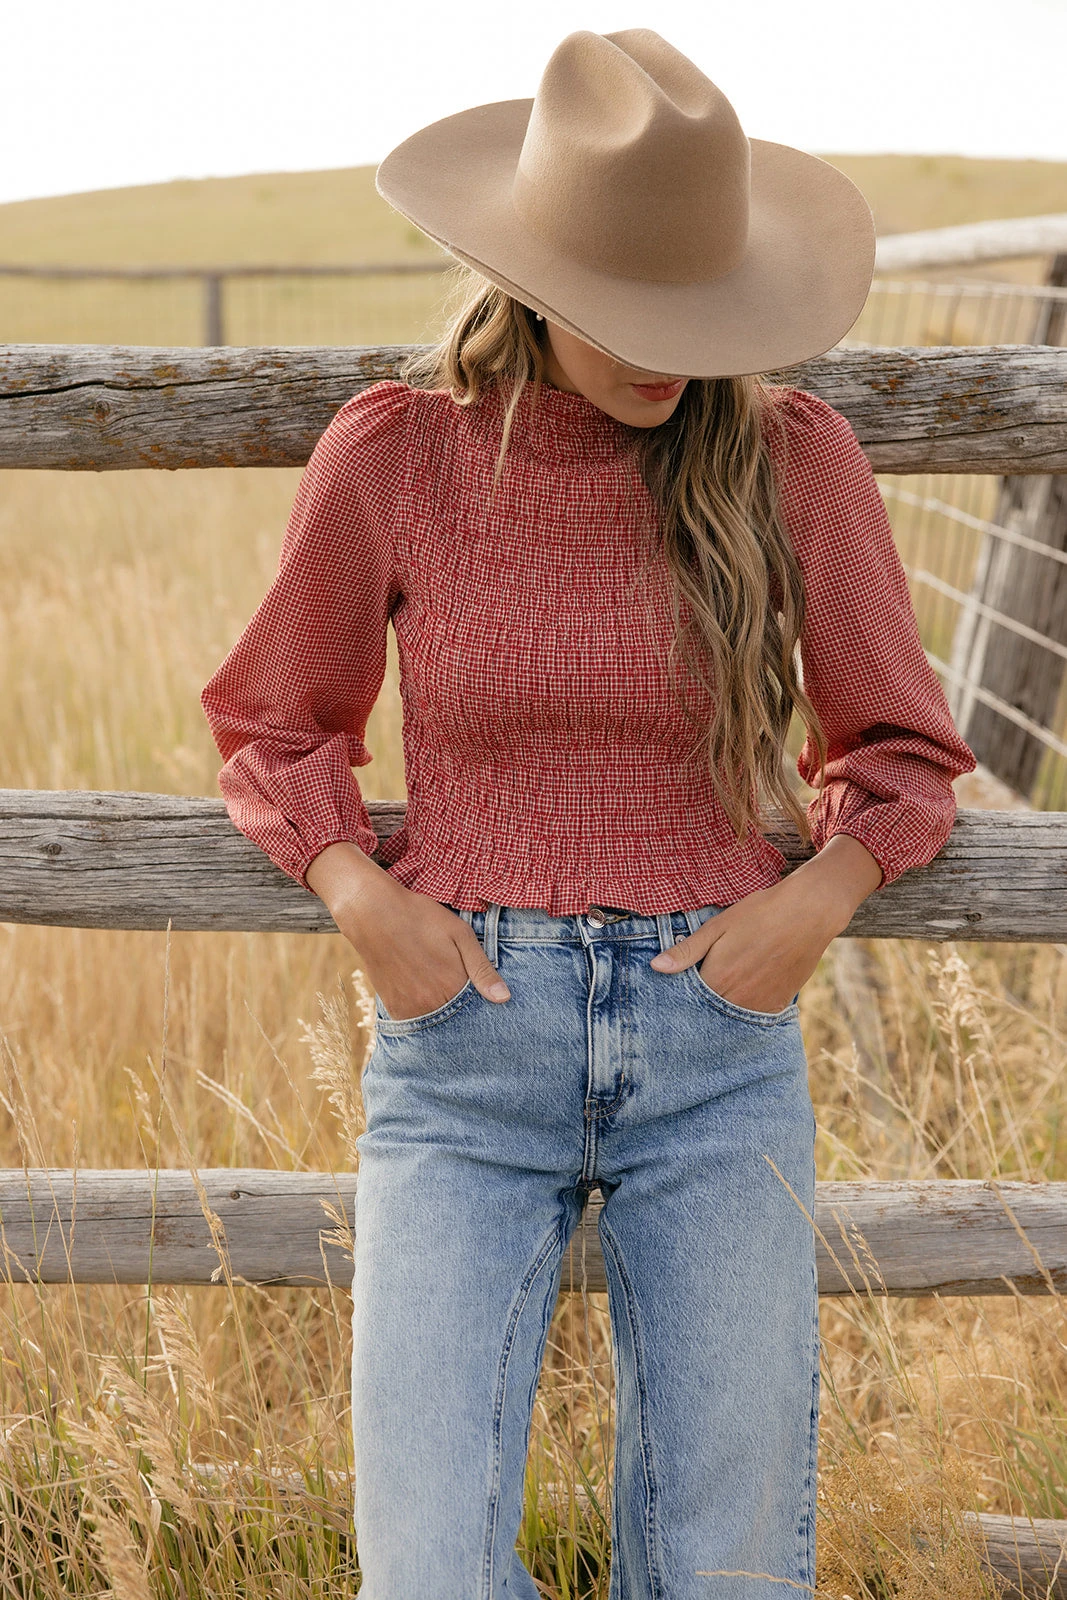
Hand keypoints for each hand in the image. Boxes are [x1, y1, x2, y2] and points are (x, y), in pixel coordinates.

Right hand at [305, 843, 510, 1021]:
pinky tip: (424, 993)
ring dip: (442, 1012)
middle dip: (463, 1010)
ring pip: (436, 1022)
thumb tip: (504, 998)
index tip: (482, 996)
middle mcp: (432, 1004)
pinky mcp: (393, 1007)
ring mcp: (410, 1008)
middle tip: (457, 988)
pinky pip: (414, 1022)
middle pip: (457, 1019)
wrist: (373, 913)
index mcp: (454, 986)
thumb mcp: (460, 934)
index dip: (482, 1003)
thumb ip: (482, 969)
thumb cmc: (421, 918)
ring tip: (438, 987)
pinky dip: (423, 1013)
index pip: (477, 1010)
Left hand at [649, 872, 848, 1013]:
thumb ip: (687, 951)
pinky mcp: (780, 1004)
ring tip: (729, 983)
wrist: (809, 912)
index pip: (689, 1001)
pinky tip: (747, 988)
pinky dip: (747, 1007)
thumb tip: (656, 967)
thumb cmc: (760, 913)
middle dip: (703, 1003)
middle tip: (709, 980)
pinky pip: (756, 1015)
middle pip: (710, 1012)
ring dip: (726, 1006)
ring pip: (733, 1016)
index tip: (680, 988)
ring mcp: (761, 1005)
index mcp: (718, 980)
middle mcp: (738, 1000)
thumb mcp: (718, 926)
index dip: (683, 994)